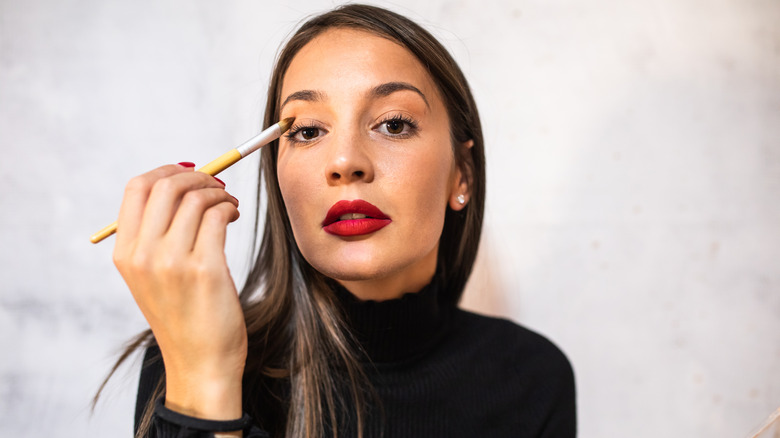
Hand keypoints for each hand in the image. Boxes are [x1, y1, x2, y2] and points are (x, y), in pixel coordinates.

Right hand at [112, 163, 246, 422]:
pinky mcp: (205, 269)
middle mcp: (143, 255)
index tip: (190, 173)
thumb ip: (157, 235)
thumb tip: (181, 183)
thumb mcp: (152, 277)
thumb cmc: (183, 316)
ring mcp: (172, 262)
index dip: (166, 171)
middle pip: (166, 186)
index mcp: (124, 253)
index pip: (136, 188)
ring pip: (196, 198)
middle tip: (217, 184)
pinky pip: (217, 216)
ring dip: (219, 192)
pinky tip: (234, 215)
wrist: (199, 364)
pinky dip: (229, 207)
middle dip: (198, 177)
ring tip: (229, 204)